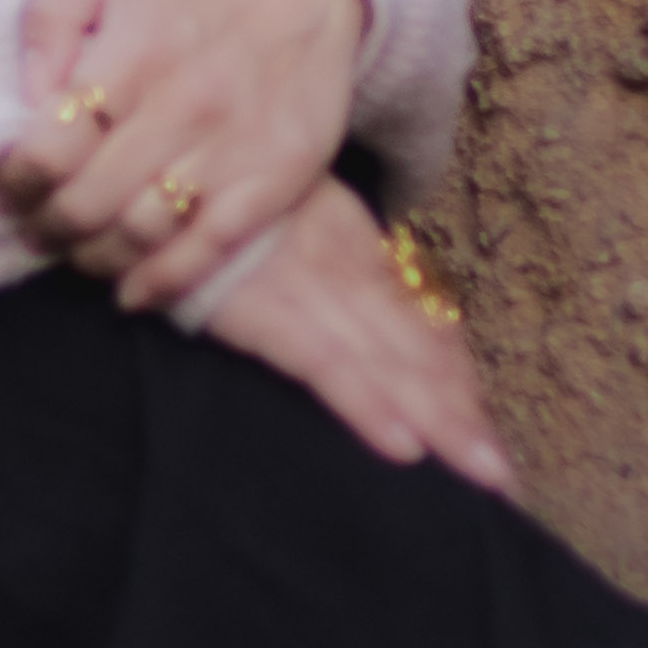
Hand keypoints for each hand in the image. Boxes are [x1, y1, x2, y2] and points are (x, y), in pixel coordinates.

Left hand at [0, 0, 363, 314]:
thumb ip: (50, 19)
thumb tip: (29, 94)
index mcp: (133, 55)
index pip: (50, 148)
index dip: (17, 181)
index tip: (9, 188)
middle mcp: (181, 108)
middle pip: (88, 202)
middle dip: (47, 225)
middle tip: (36, 227)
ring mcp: (230, 150)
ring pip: (140, 234)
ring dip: (95, 256)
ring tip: (79, 250)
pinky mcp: (273, 180)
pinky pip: (207, 250)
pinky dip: (161, 282)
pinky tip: (132, 291)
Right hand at [190, 173, 518, 487]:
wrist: (143, 170)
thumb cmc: (205, 201)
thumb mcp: (278, 214)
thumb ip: (317, 258)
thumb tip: (357, 313)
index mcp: (350, 242)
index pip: (418, 319)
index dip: (454, 377)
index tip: (483, 427)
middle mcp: (343, 265)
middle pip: (417, 349)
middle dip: (462, 414)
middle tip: (505, 477)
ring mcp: (307, 286)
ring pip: (387, 362)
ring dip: (438, 421)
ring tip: (483, 473)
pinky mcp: (261, 308)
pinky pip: (322, 365)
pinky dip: (365, 404)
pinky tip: (402, 446)